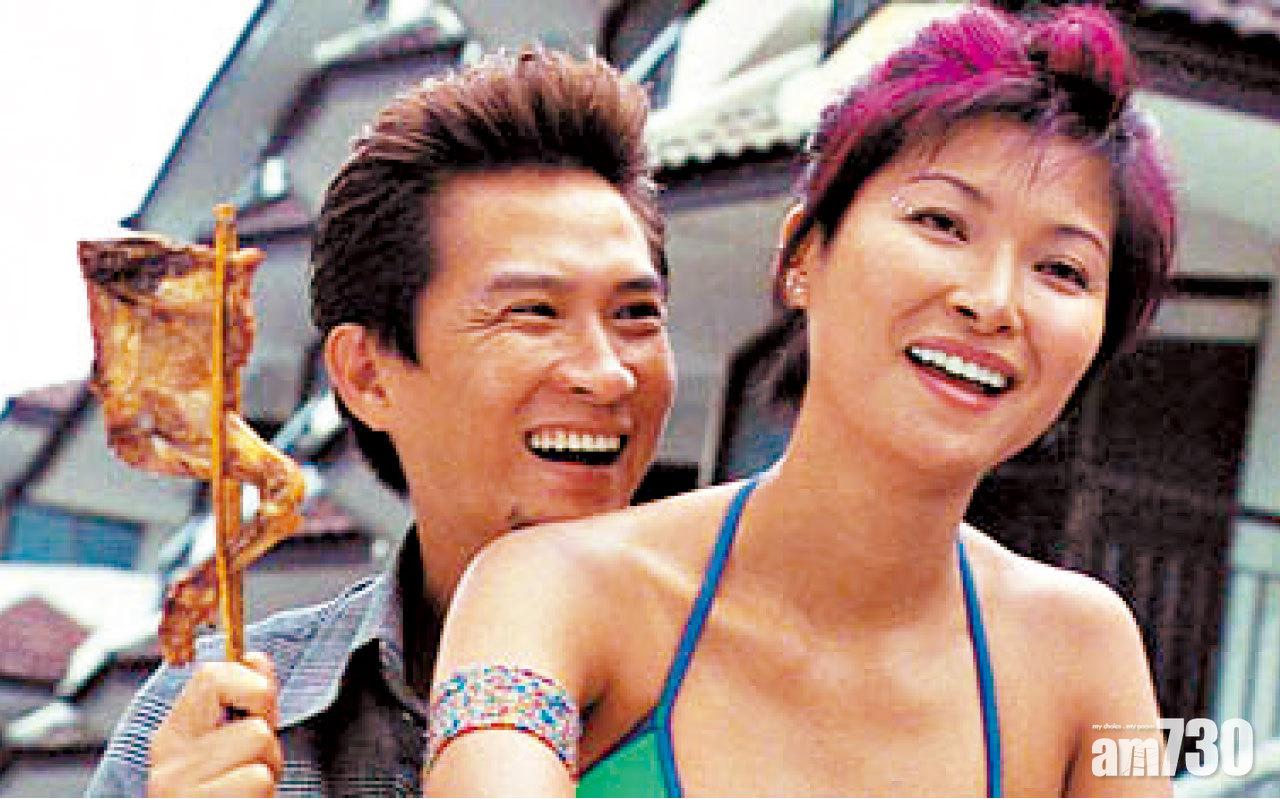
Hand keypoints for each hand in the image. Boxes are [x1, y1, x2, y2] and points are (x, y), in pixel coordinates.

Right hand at [147, 652, 282, 796]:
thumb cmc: (221, 797)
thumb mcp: (228, 747)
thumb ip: (244, 704)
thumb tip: (255, 657)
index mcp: (173, 737)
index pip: (212, 675)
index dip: (252, 685)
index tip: (259, 708)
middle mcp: (169, 761)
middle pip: (251, 719)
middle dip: (267, 740)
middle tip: (253, 766)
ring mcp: (181, 788)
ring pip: (259, 747)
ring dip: (267, 773)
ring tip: (244, 793)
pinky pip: (256, 781)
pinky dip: (263, 796)